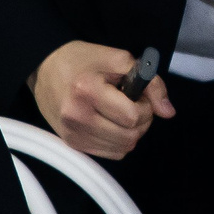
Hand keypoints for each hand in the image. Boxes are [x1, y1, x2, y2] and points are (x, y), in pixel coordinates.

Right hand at [29, 40, 172, 157]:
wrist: (45, 69)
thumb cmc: (84, 61)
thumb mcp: (119, 59)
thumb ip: (150, 83)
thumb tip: (168, 112)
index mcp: (87, 91)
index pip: (133, 116)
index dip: (146, 107)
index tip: (140, 95)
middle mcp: (77, 117)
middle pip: (130, 136)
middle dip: (142, 121)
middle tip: (133, 104)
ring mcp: (73, 134)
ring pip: (123, 148)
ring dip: (132, 133)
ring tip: (122, 113)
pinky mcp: (72, 144)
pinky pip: (112, 154)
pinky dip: (119, 141)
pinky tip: (112, 123)